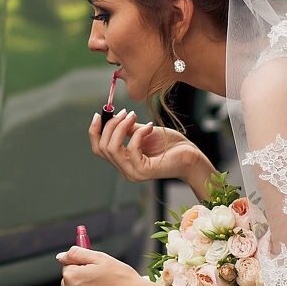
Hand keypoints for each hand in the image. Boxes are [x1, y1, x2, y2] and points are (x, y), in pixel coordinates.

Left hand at [54, 245, 146, 285]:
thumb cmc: (122, 279)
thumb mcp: (101, 258)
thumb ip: (77, 254)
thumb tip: (61, 256)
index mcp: (72, 276)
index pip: (68, 266)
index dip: (83, 266)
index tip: (96, 270)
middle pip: (69, 281)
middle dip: (81, 279)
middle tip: (101, 282)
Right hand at [88, 110, 211, 185]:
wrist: (191, 156)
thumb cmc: (170, 145)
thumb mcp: (144, 133)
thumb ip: (128, 129)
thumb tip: (114, 117)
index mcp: (123, 161)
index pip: (98, 149)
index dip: (95, 131)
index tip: (99, 113)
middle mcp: (125, 170)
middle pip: (102, 147)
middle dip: (110, 126)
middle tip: (124, 112)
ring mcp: (133, 173)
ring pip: (112, 148)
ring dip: (121, 127)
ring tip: (133, 115)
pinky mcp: (143, 171)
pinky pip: (131, 149)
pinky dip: (138, 134)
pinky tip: (149, 127)